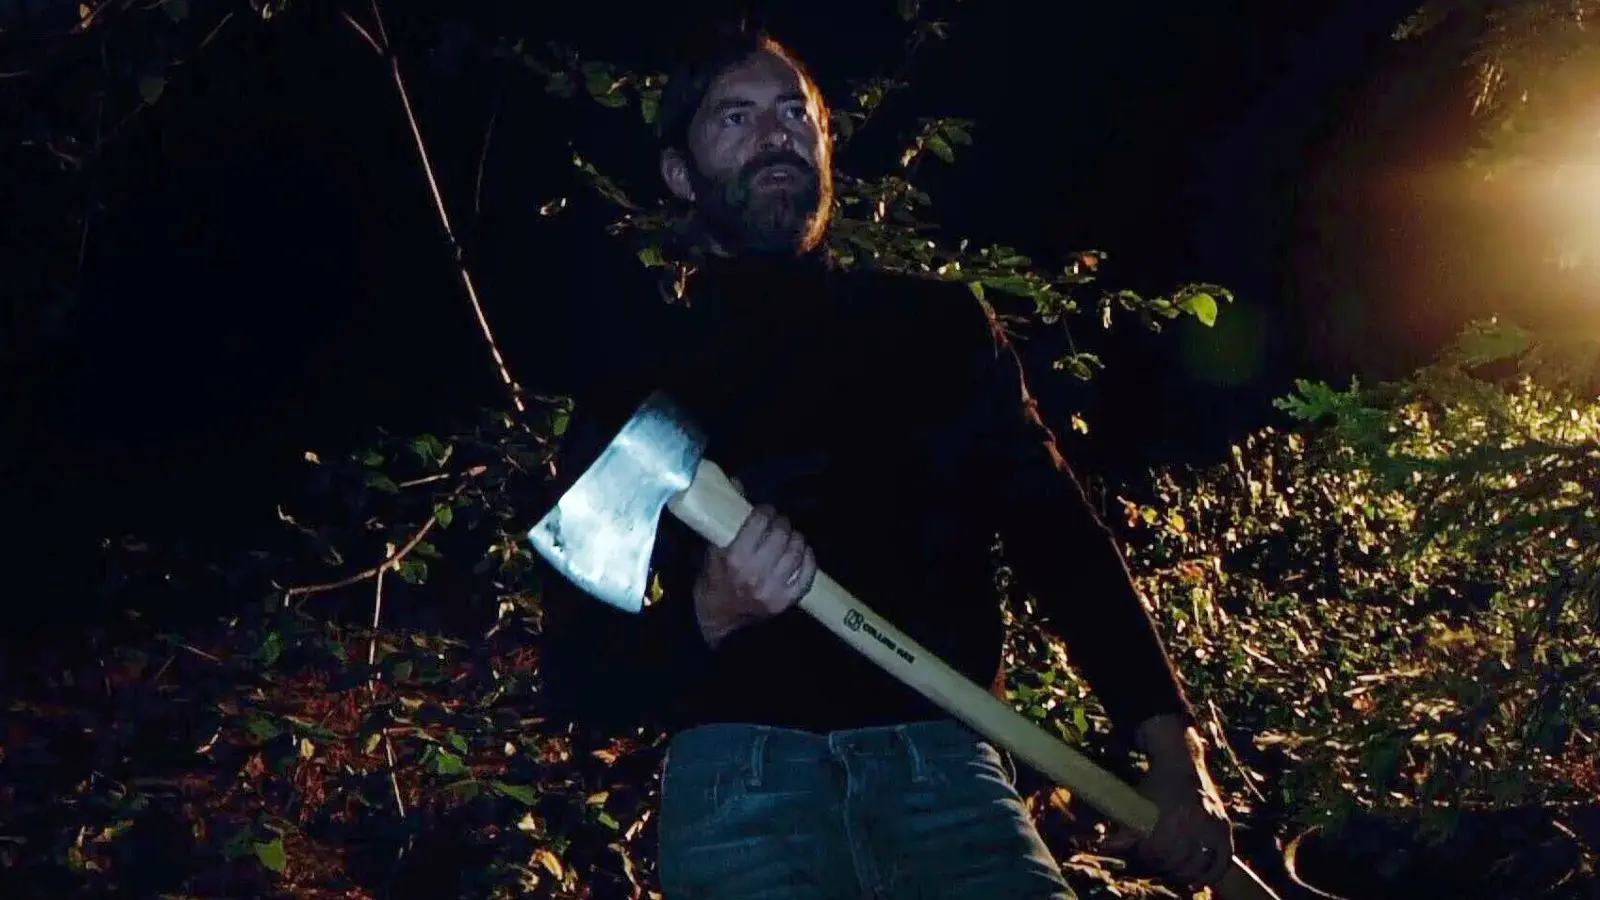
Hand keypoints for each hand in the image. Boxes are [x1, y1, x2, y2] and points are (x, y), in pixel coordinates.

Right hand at [692, 500, 816, 646]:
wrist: (717, 617)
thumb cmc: (713, 578)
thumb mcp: (712, 547)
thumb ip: (725, 516)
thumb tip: (736, 482)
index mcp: (734, 557)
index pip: (760, 521)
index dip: (765, 511)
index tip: (764, 511)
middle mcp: (755, 573)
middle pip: (781, 534)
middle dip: (781, 523)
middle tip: (777, 522)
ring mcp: (773, 589)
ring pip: (796, 551)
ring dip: (795, 538)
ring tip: (788, 536)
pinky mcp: (786, 601)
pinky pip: (807, 575)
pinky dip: (808, 559)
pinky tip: (801, 552)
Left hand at [1104, 727, 1233, 887]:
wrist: (1182, 760)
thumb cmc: (1156, 782)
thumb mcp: (1138, 801)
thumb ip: (1125, 827)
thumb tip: (1106, 846)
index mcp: (1177, 812)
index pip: (1162, 849)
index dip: (1148, 856)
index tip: (1141, 852)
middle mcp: (1199, 818)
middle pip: (1180, 860)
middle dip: (1164, 866)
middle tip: (1154, 863)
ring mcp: (1215, 823)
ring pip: (1202, 864)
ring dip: (1185, 874)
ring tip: (1172, 873)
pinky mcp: (1225, 826)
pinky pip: (1223, 859)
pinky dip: (1212, 873)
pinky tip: (1198, 880)